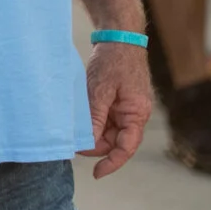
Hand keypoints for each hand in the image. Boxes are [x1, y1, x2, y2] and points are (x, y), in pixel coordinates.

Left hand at [80, 42, 151, 177]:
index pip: (126, 148)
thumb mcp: (100, 90)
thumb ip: (96, 117)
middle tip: (73, 141)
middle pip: (115, 140)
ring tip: (74, 125)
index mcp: (137, 114)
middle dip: (95, 144)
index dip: (111, 163)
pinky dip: (93, 119)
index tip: (96, 173)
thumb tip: (88, 143)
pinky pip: (106, 117)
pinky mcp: (118, 100)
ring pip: (109, 130)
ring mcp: (127, 107)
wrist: (119, 36)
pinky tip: (80, 116)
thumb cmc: (113, 61)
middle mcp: (135, 114)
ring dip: (93, 130)